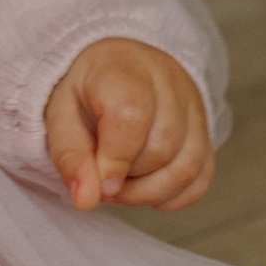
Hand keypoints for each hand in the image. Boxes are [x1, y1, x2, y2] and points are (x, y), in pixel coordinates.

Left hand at [42, 41, 215, 213]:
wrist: (117, 65)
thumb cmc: (88, 89)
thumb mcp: (60, 114)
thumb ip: (70, 156)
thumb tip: (86, 200)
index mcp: (124, 70)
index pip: (132, 117)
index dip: (115, 160)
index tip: (99, 184)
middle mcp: (168, 84)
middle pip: (161, 148)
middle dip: (127, 182)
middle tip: (101, 180)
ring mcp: (193, 108)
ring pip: (186, 167)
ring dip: (149, 193)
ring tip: (121, 186)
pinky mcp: (205, 133)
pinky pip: (200, 179)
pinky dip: (172, 197)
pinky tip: (146, 187)